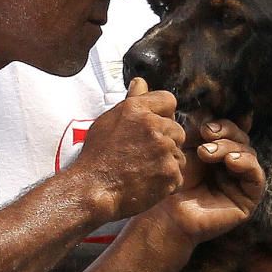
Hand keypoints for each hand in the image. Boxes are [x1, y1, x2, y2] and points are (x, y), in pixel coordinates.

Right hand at [66, 77, 187, 222]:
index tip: (154, 125)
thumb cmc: (97, 156)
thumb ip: (131, 100)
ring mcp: (165, 150)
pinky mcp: (171, 173)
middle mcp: (154, 126)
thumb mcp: (108, 121)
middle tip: (144, 153)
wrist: (92, 189)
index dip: (163, 113)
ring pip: (178, 152)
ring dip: (166, 160)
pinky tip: (147, 182)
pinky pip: (177, 174)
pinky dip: (166, 180)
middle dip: (165, 140)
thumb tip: (141, 82)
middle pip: (176, 128)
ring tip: (143, 169)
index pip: (168, 100)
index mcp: (137, 109)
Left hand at [158, 119, 264, 243]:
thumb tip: (208, 106)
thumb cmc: (172, 183)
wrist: (166, 213)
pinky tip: (230, 162)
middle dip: (226, 132)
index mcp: (219, 154)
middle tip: (205, 134)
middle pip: (242, 139)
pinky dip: (247, 164)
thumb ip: (198, 129)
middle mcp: (232, 167)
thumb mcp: (186, 149)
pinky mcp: (248, 200)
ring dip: (231, 147)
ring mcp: (241, 184)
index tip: (209, 123)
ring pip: (249, 154)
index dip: (227, 123)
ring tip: (207, 153)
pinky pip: (257, 177)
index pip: (232, 131)